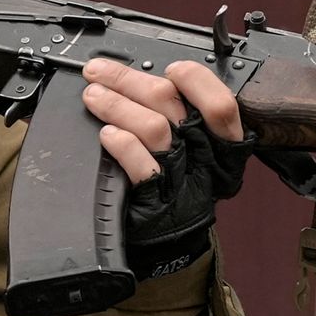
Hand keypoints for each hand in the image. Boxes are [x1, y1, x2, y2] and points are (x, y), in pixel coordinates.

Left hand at [81, 54, 248, 275]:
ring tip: (93, 97)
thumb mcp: (189, 149)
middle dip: (129, 80)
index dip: (196, 81)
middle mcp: (205, 160)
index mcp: (222, 144)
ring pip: (154, 128)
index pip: (221, 104)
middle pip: (173, 105)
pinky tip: (107, 135)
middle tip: (99, 72)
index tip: (171, 70)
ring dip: (117, 105)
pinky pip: (141, 166)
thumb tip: (132, 79)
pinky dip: (122, 144)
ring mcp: (181, 181)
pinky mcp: (157, 203)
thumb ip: (174, 115)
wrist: (170, 245)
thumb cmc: (176, 189)